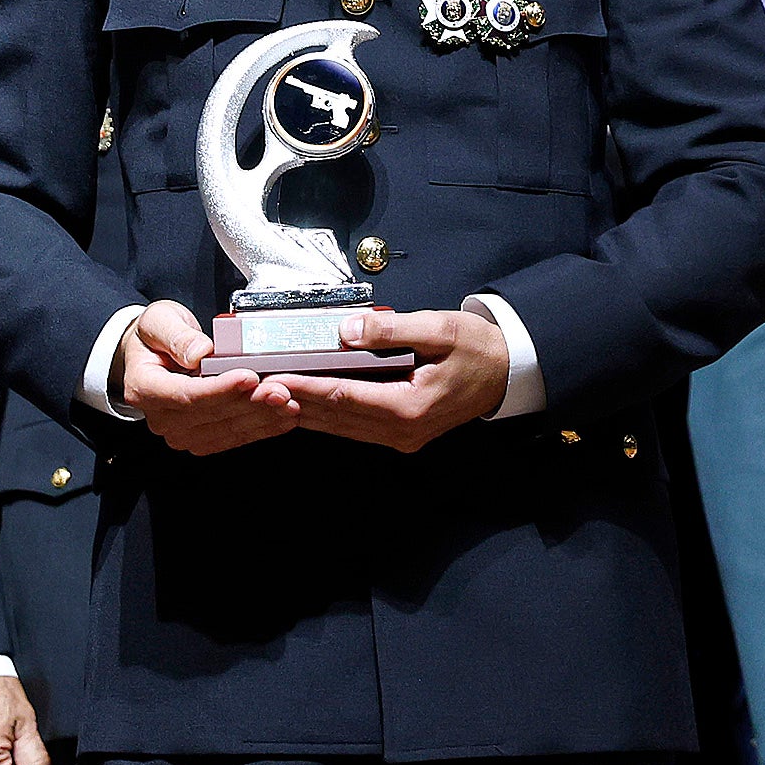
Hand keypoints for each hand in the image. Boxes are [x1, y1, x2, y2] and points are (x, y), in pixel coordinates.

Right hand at [118, 302, 298, 456]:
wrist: (151, 355)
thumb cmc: (154, 337)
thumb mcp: (159, 322)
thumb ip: (177, 336)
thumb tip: (199, 353)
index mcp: (145, 388)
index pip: (187, 395)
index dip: (220, 389)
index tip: (249, 377)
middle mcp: (161, 418)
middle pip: (212, 415)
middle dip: (250, 403)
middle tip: (281, 390)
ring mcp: (180, 432)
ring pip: (226, 429)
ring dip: (261, 418)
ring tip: (288, 402)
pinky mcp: (199, 438)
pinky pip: (232, 437)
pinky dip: (260, 428)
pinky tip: (282, 417)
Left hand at [275, 306, 511, 452]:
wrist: (508, 372)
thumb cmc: (478, 347)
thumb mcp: (440, 327)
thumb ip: (392, 329)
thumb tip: (346, 331)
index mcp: (410, 407)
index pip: (343, 396)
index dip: (305, 387)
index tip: (273, 379)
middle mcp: (403, 430)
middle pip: (336, 417)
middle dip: (295, 402)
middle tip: (257, 388)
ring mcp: (402, 437)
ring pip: (342, 426)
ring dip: (306, 411)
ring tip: (271, 395)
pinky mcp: (401, 433)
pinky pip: (355, 426)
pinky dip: (328, 413)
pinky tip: (305, 401)